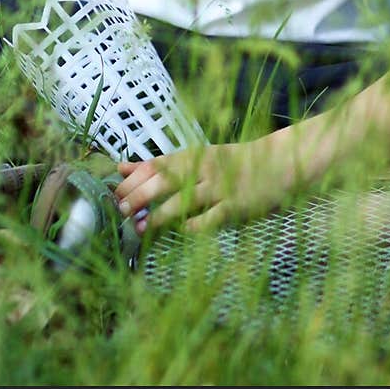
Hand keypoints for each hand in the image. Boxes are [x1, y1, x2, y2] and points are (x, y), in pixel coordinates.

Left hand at [114, 137, 294, 234]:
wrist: (275, 164)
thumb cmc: (229, 164)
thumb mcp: (194, 158)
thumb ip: (159, 165)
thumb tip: (121, 167)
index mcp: (191, 156)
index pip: (155, 165)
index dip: (132, 179)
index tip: (115, 193)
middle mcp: (202, 169)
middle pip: (164, 181)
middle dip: (139, 195)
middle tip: (122, 210)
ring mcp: (219, 188)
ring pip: (183, 201)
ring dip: (159, 215)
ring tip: (141, 227)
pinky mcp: (235, 206)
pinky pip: (210, 219)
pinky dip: (194, 226)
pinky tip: (181, 232)